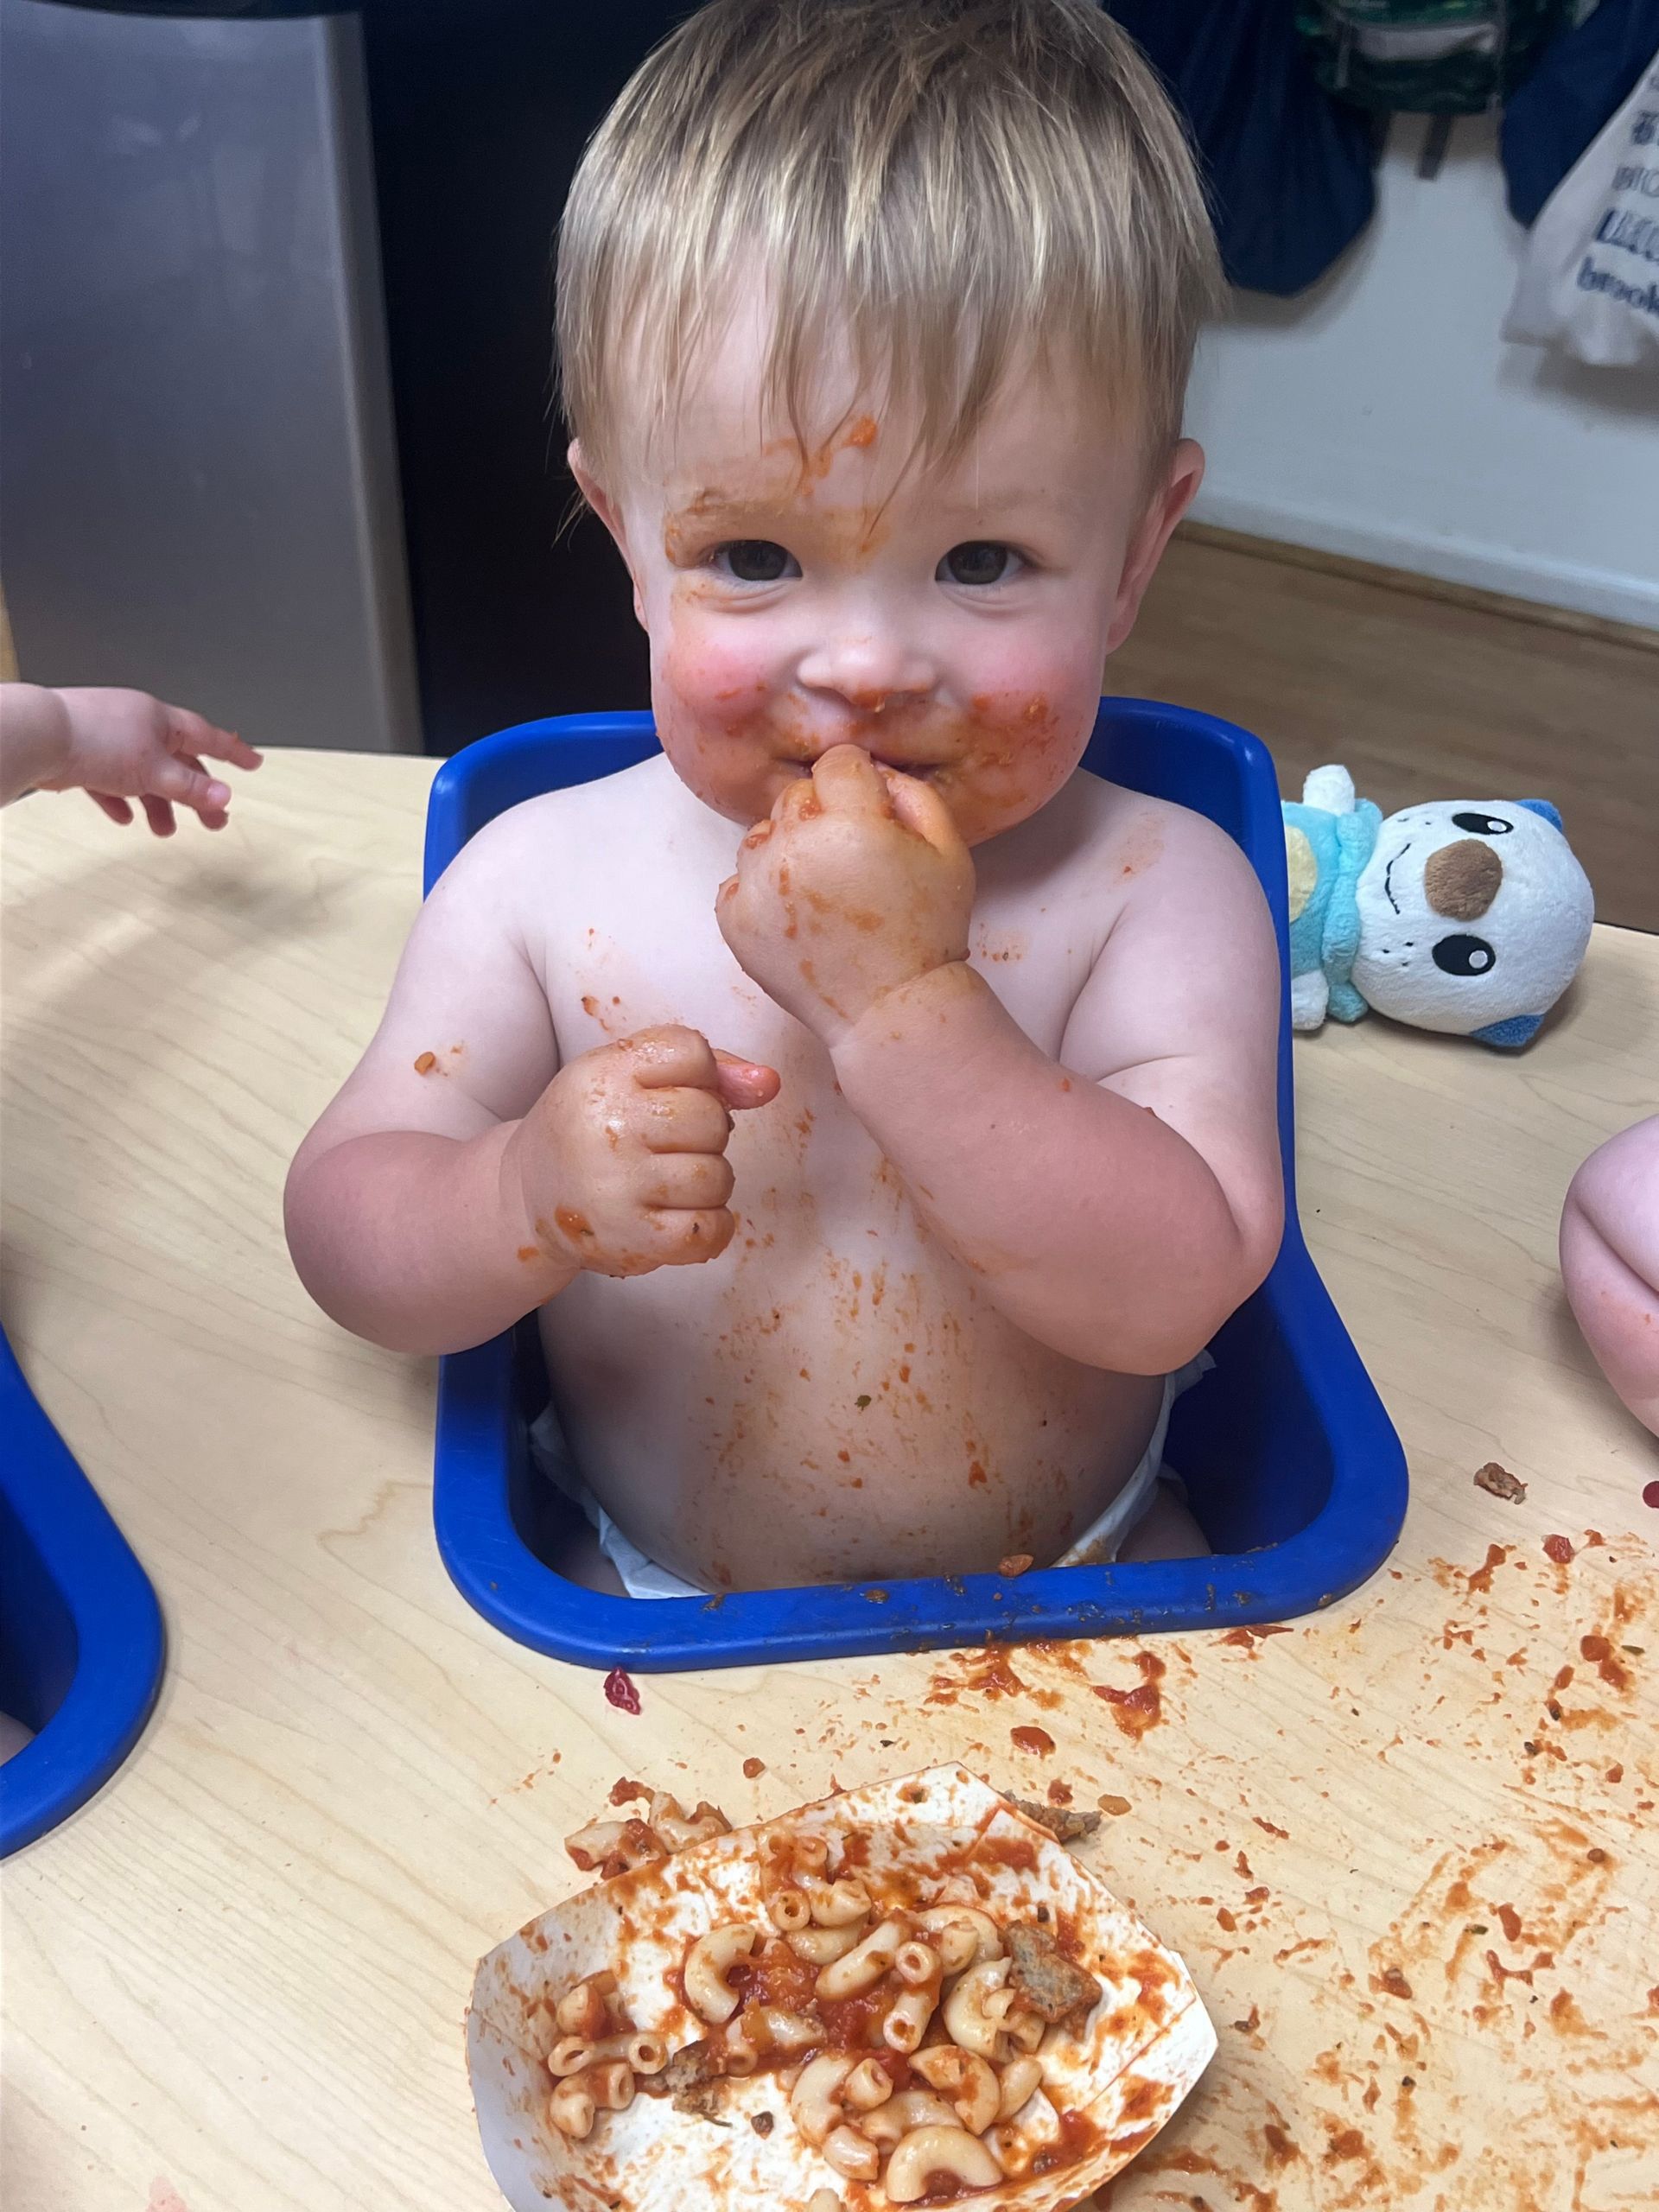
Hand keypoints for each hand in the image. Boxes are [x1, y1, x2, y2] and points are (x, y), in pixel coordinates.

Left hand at [34, 686, 261, 831]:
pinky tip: (125, 817)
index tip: (254, 763)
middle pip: (177, 762)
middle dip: (196, 794)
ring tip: (163, 830)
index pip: (207, 736)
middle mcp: (137, 725)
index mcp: (160, 720)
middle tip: (214, 823)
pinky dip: (121, 799)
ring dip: (158, 803)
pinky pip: (111, 780)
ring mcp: (109, 738)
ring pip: (144, 774)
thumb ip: (191, 787)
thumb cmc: (97, 741)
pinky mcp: (83, 754)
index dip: (233, 752)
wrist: (39, 737)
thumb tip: (225, 796)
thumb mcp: (155, 771)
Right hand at [505, 1024, 778, 1277]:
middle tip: (671, 1145)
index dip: (701, 1076)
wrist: (527, 1192)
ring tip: (673, 1182)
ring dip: (709, 1183)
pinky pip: (709, 1230)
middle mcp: (608, 1126)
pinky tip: (683, 1217)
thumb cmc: (594, 1126)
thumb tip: (768, 1082)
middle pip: (712, 1119)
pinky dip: (710, 1227)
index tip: (672, 1094)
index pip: (693, 1051)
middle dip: (707, 1134)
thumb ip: (706, 1070)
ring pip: (716, 1176)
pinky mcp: (631, 1239)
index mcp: (604, 1073)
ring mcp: (618, 1186)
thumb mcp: (629, 1076)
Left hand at [716, 744, 974, 1043]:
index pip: (837, 762)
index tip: (869, 814)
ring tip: (822, 891)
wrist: (891, 1008)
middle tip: (850, 861)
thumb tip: (871, 770)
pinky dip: (760, 890)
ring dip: (787, 851)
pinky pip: (737, 879)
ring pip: (761, 835)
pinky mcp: (735, 921)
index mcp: (850, 822)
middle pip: (796, 795)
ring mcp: (758, 886)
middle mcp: (794, 848)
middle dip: (823, 816)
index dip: (858, 783)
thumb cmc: (927, 930)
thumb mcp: (948, 850)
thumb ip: (911, 792)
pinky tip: (797, 914)